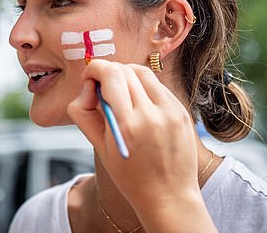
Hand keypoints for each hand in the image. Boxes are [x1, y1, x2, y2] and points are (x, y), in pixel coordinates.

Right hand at [67, 60, 215, 231]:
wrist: (169, 197)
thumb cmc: (131, 176)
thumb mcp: (99, 147)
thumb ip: (84, 112)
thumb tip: (88, 87)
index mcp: (128, 125)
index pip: (110, 75)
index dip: (95, 69)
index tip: (89, 77)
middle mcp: (152, 114)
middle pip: (125, 70)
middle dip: (108, 73)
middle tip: (101, 88)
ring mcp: (171, 111)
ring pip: (143, 73)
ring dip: (127, 76)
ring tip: (121, 95)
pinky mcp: (181, 111)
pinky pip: (158, 86)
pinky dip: (144, 88)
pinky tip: (139, 105)